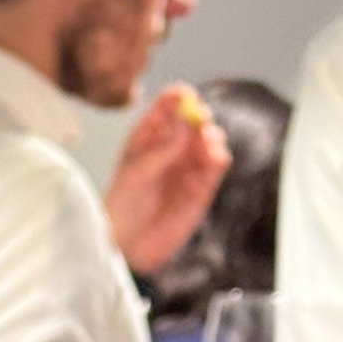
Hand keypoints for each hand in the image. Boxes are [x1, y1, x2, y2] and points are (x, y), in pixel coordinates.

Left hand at [106, 85, 231, 276]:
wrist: (129, 247)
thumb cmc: (123, 207)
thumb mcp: (138, 173)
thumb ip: (163, 149)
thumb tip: (188, 122)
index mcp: (148, 136)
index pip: (168, 106)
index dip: (179, 97)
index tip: (187, 95)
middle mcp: (170, 147)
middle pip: (194, 119)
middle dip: (200, 117)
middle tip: (201, 120)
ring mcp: (187, 166)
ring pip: (210, 140)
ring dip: (212, 137)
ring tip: (206, 145)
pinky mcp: (202, 187)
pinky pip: (217, 165)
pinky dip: (220, 158)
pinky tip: (215, 159)